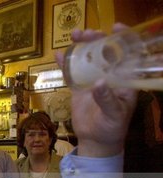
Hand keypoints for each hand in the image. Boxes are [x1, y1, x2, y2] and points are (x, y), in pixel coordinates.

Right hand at [55, 24, 137, 156]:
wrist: (96, 141)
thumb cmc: (112, 128)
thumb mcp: (114, 115)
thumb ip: (107, 99)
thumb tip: (98, 83)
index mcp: (124, 80)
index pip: (127, 54)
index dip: (122, 39)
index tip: (114, 28)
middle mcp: (110, 76)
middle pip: (104, 52)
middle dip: (96, 40)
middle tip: (85, 34)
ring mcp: (93, 81)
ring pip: (88, 59)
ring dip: (81, 47)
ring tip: (74, 36)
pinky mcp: (79, 88)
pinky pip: (72, 73)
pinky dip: (65, 64)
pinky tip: (58, 55)